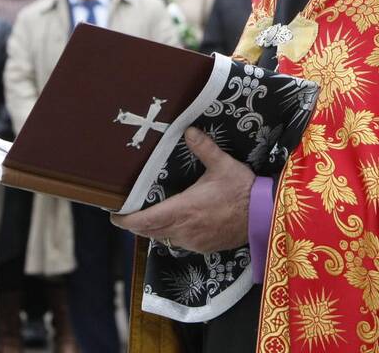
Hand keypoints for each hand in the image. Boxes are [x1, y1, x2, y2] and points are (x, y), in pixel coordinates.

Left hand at [110, 127, 253, 252]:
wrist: (263, 216)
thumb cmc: (242, 190)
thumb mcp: (223, 165)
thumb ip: (204, 148)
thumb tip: (188, 130)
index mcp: (183, 209)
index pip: (144, 220)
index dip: (125, 220)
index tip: (114, 215)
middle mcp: (184, 229)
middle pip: (149, 232)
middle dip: (136, 224)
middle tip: (127, 214)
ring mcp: (193, 242)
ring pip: (163, 238)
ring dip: (154, 229)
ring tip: (150, 216)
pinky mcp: (203, 248)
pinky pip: (179, 243)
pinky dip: (172, 234)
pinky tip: (177, 223)